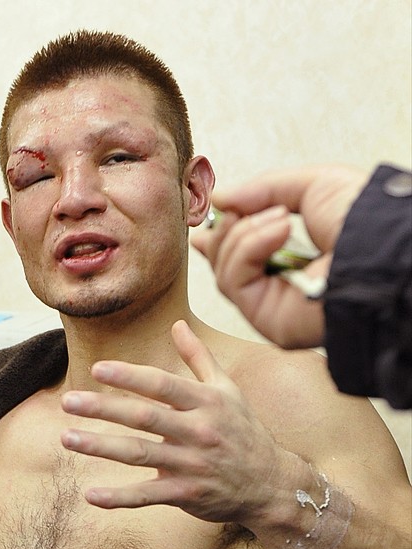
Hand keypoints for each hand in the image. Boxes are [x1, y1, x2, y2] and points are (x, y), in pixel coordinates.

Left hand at [60, 320, 280, 522]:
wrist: (272, 484)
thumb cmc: (244, 432)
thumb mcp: (229, 391)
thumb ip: (199, 359)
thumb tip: (177, 325)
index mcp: (207, 402)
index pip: (163, 385)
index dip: (130, 376)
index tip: (98, 368)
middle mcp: (200, 431)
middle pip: (145, 417)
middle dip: (104, 408)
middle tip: (68, 401)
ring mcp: (193, 464)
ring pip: (140, 454)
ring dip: (101, 447)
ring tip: (68, 438)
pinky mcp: (187, 494)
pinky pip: (148, 496)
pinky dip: (119, 498)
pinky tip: (91, 496)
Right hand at [191, 165, 367, 347]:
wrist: (379, 246)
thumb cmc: (361, 218)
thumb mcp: (311, 185)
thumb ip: (263, 189)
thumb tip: (221, 199)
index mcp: (292, 261)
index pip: (241, 256)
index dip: (221, 237)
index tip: (211, 216)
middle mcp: (280, 288)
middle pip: (224, 264)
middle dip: (227, 231)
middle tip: (244, 210)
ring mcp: (272, 307)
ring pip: (225, 271)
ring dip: (244, 234)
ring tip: (281, 219)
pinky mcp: (268, 321)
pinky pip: (233, 282)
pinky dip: (248, 248)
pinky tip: (279, 232)